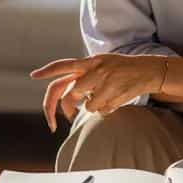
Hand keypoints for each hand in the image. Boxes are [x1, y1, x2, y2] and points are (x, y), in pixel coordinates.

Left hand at [31, 53, 165, 130]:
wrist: (148, 70)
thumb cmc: (122, 69)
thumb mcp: (102, 64)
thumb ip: (84, 75)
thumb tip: (68, 96)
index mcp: (89, 62)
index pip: (63, 65)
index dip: (47, 70)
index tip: (33, 75)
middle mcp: (94, 70)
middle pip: (69, 95)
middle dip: (61, 110)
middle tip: (57, 121)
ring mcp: (104, 83)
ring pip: (86, 106)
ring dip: (93, 107)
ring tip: (106, 97)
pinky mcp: (114, 95)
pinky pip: (101, 111)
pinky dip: (105, 110)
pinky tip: (116, 99)